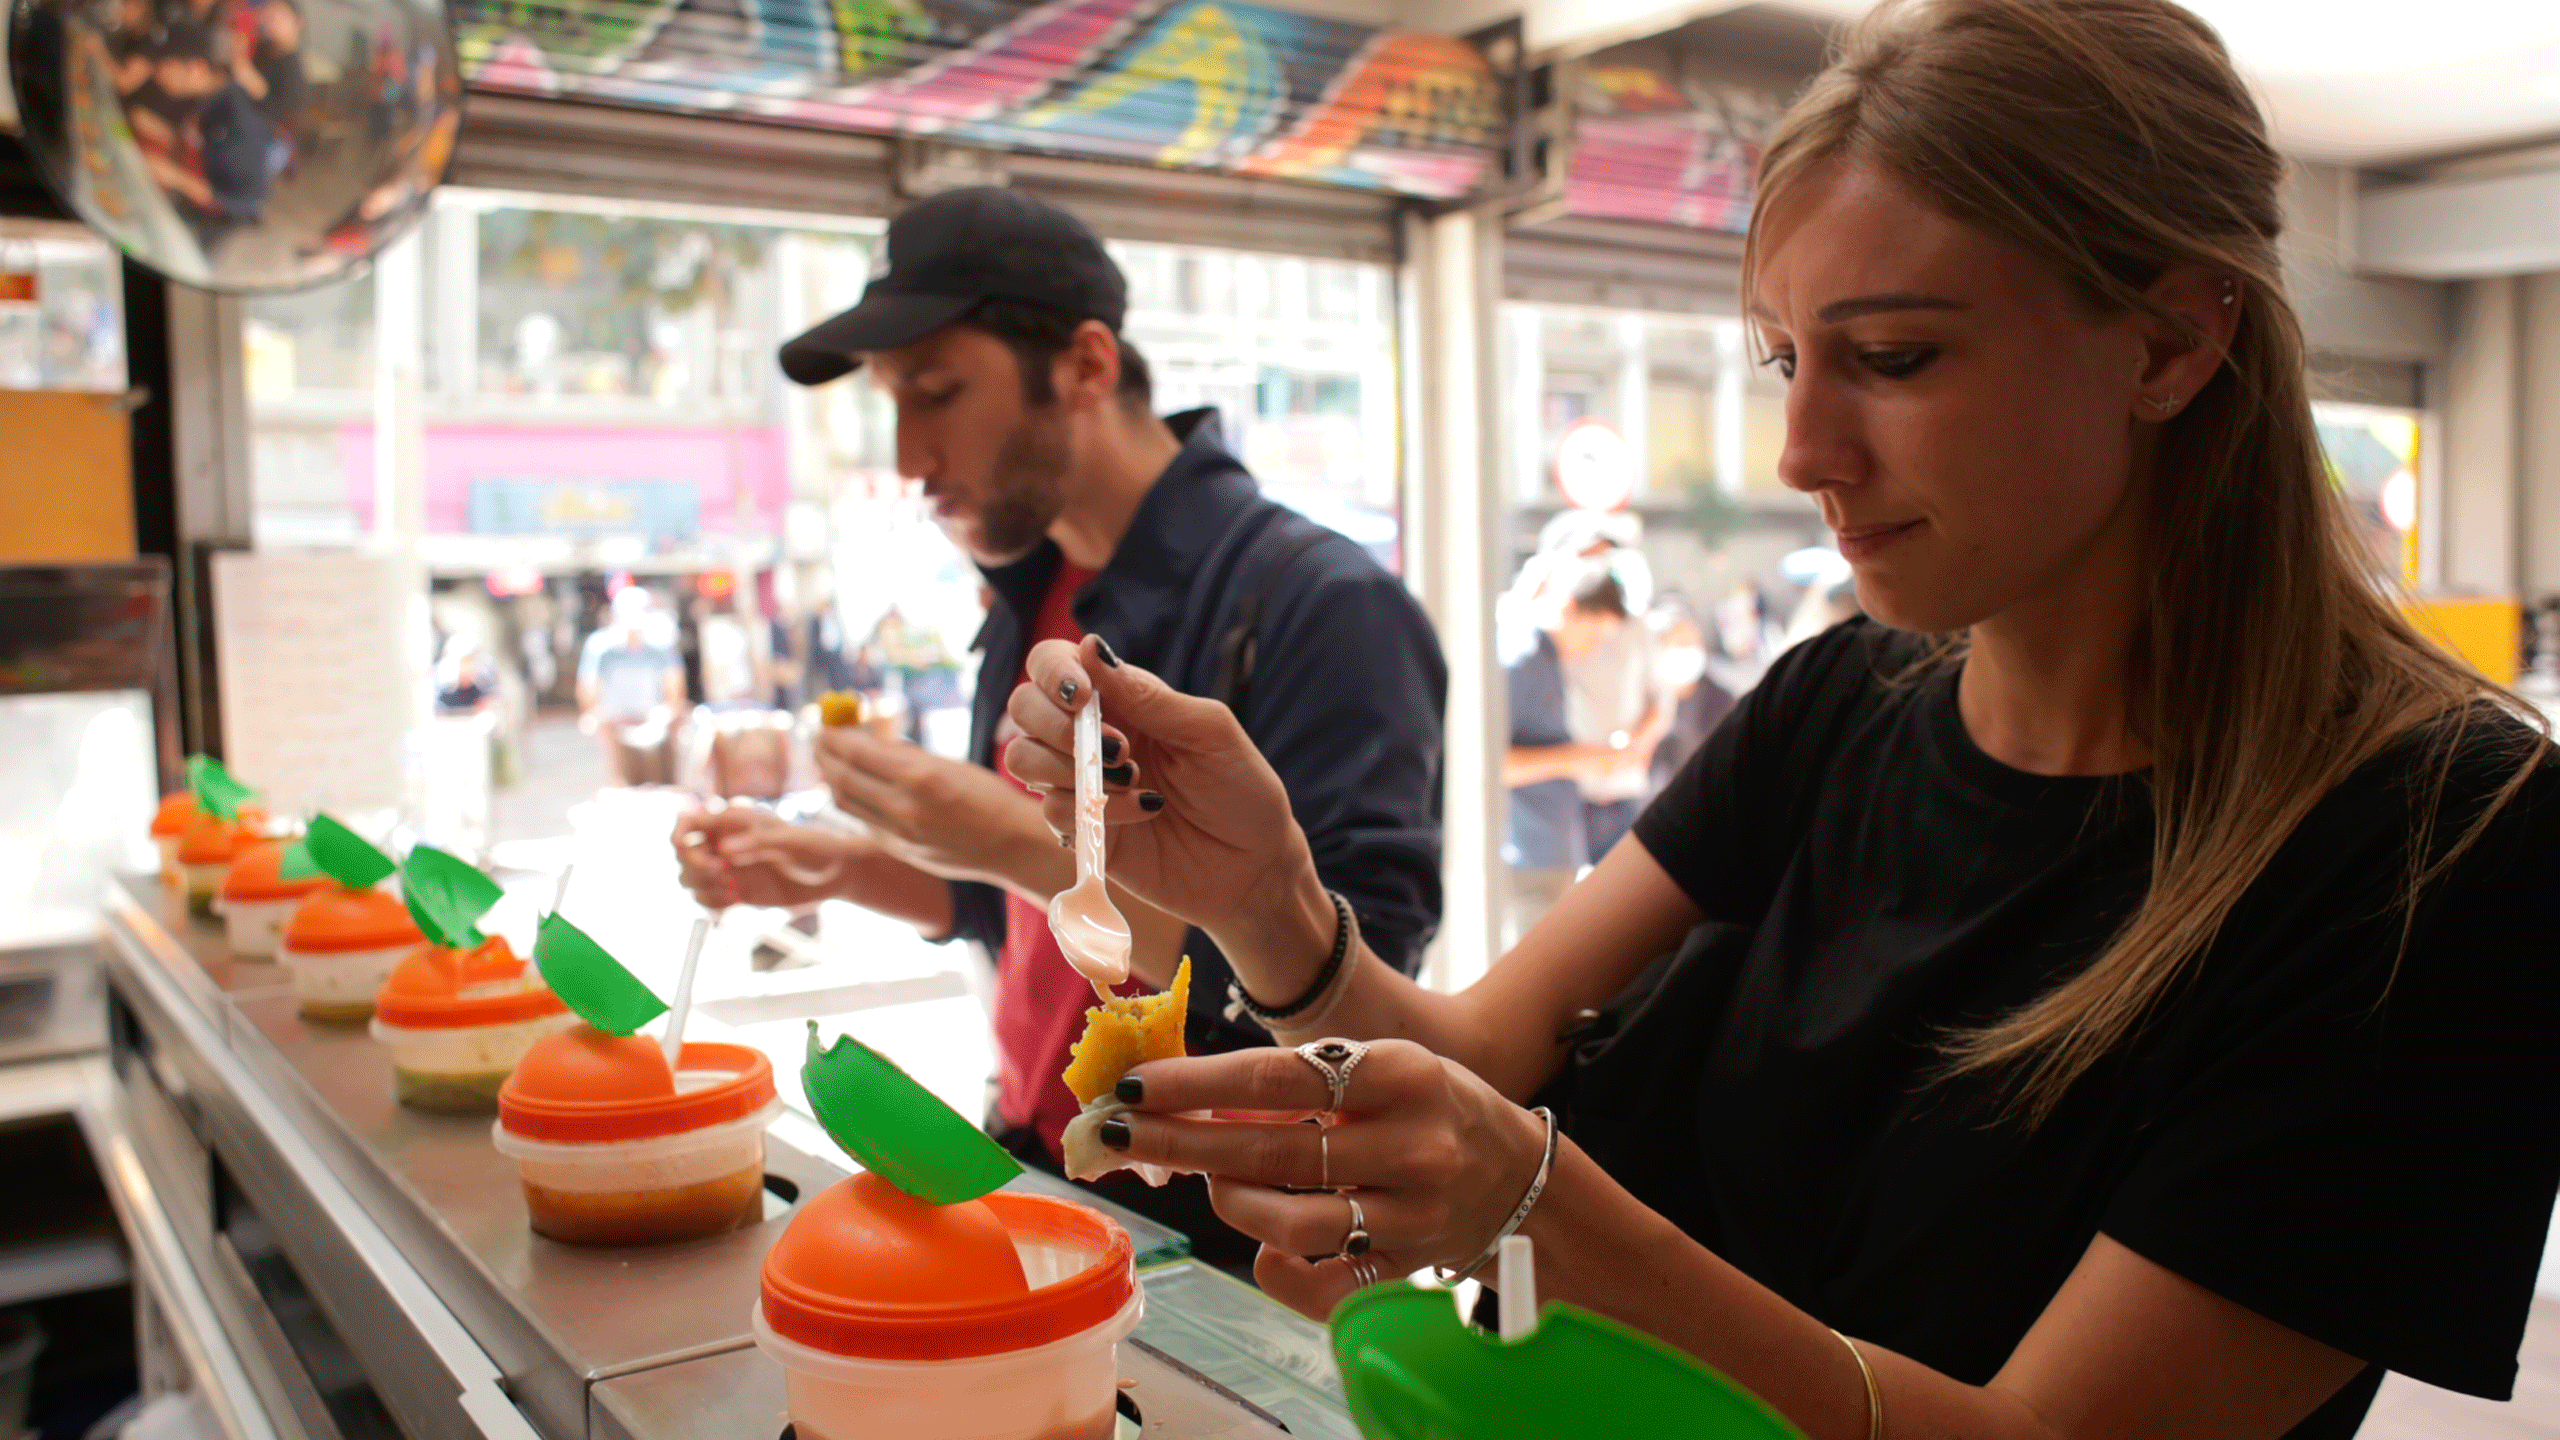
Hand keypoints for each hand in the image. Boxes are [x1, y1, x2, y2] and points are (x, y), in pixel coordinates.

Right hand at [670, 807, 858, 909]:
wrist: (835, 872)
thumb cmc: (817, 846)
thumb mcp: (791, 840)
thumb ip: (757, 842)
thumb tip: (723, 850)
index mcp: (733, 821)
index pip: (689, 822)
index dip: (679, 834)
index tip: (683, 846)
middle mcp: (725, 843)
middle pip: (683, 854)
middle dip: (693, 865)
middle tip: (720, 874)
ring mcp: (728, 869)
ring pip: (689, 879)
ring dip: (701, 887)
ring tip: (732, 890)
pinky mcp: (736, 891)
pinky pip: (707, 899)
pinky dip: (711, 903)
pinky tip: (735, 900)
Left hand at [813, 726, 1063, 894]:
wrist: (1011, 846)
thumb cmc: (988, 796)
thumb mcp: (950, 765)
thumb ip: (907, 755)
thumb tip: (867, 739)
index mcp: (920, 777)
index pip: (858, 752)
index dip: (834, 736)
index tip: (824, 724)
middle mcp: (904, 807)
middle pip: (842, 778)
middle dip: (824, 755)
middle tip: (817, 740)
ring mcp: (899, 834)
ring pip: (846, 802)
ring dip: (831, 778)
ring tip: (828, 761)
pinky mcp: (898, 850)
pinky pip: (863, 820)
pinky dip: (853, 800)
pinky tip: (855, 788)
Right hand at [1002, 637, 1317, 939]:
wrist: (1255, 866)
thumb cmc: (1241, 788)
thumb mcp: (1208, 732)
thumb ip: (1149, 696)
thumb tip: (1090, 647)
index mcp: (1122, 701)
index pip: (1055, 663)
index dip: (1053, 670)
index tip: (1082, 695)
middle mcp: (1092, 737)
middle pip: (1024, 707)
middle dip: (1054, 722)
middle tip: (1117, 748)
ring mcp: (1083, 785)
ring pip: (1023, 759)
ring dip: (1068, 765)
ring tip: (1131, 777)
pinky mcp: (1083, 832)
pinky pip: (1052, 812)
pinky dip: (1095, 809)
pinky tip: (1144, 811)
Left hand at [1102, 1042, 1550, 1320]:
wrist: (1521, 1173)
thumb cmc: (1429, 1105)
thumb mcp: (1380, 1066)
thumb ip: (1302, 1080)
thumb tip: (1194, 1097)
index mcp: (1401, 1073)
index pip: (1276, 1078)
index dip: (1196, 1084)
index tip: (1136, 1085)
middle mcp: (1411, 1144)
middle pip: (1272, 1151)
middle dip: (1180, 1142)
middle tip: (1117, 1133)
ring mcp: (1413, 1213)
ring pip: (1293, 1223)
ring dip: (1231, 1202)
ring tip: (1213, 1182)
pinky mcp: (1410, 1267)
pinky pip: (1326, 1285)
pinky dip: (1280, 1270)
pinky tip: (1265, 1247)